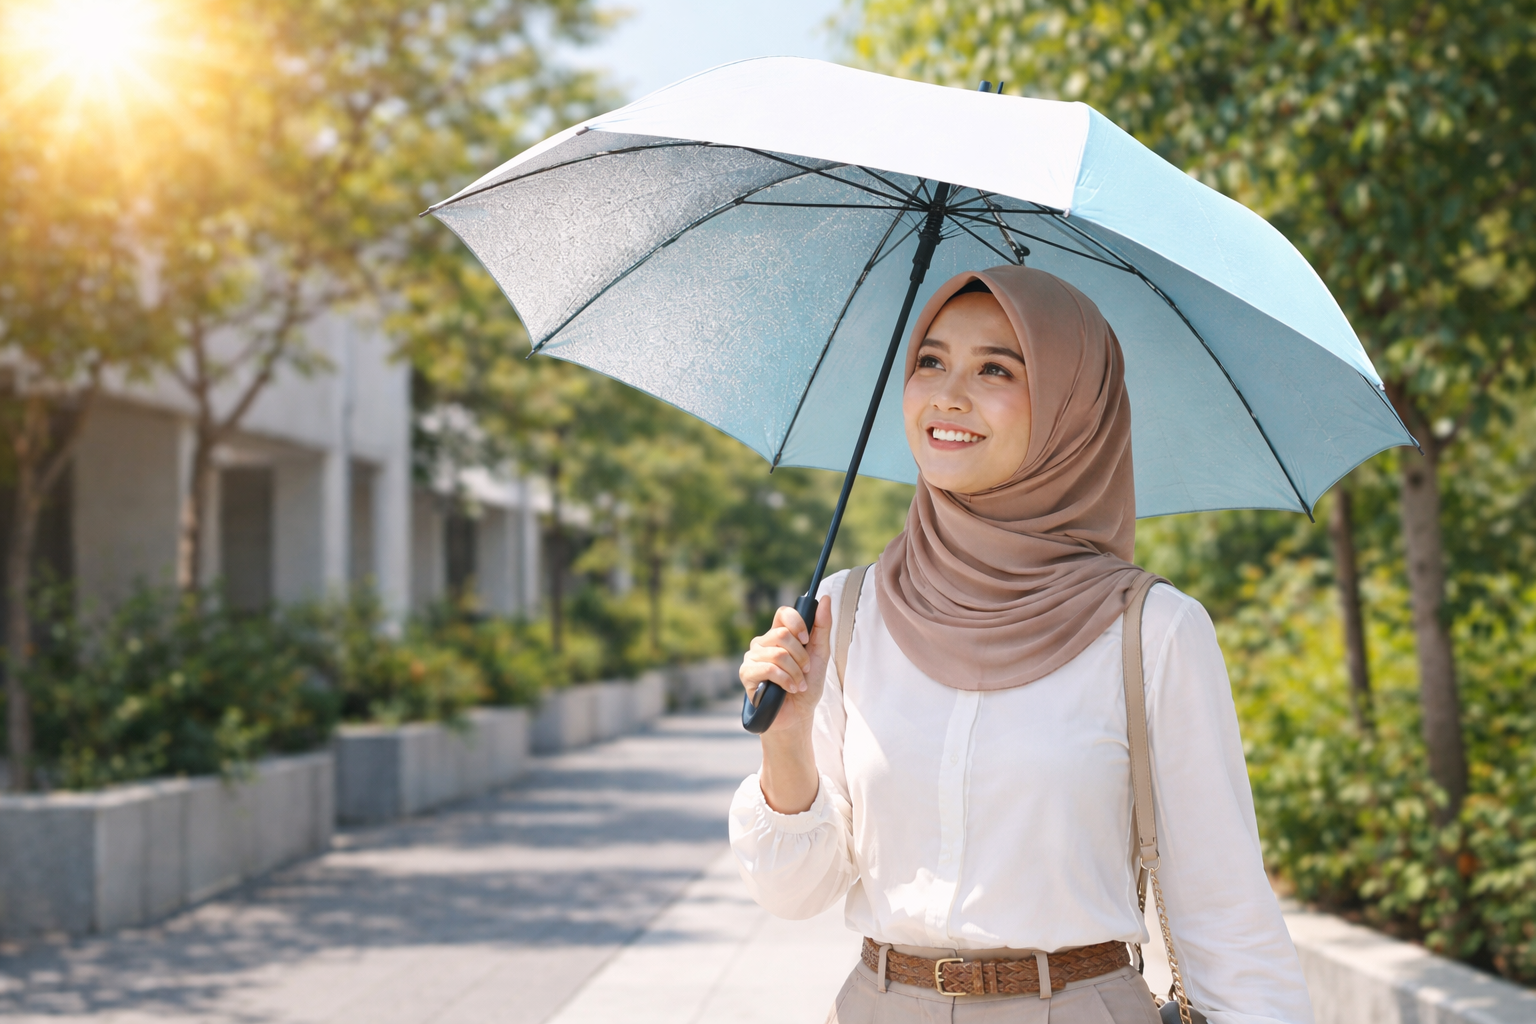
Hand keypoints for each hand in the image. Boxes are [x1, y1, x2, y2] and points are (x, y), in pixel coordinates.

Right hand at [739, 595, 831, 738]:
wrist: (797, 715)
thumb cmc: (807, 685)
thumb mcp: (820, 654)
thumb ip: (822, 627)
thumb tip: (825, 598)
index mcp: (778, 635)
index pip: (783, 613)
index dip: (797, 622)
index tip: (806, 639)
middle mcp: (763, 642)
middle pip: (782, 634)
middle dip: (800, 656)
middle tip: (805, 670)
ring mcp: (752, 657)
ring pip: (778, 653)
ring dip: (795, 672)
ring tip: (798, 684)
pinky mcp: (747, 674)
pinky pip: (769, 669)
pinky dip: (785, 680)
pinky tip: (789, 689)